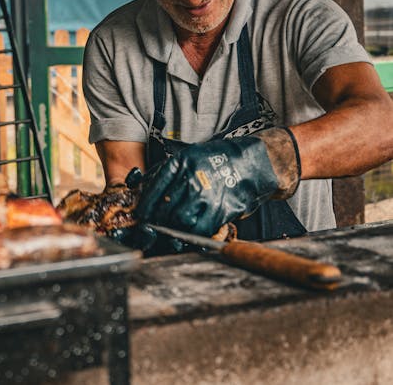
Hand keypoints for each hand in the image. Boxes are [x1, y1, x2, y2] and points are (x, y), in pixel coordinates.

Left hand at [135, 128, 299, 235]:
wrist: (251, 163)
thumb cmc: (216, 161)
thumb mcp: (187, 157)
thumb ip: (165, 173)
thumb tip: (142, 190)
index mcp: (180, 163)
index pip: (154, 189)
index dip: (145, 207)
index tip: (142, 216)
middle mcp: (192, 178)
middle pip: (165, 207)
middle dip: (157, 221)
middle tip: (154, 227)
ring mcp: (207, 194)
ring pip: (179, 220)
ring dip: (173, 229)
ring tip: (171, 231)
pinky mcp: (221, 209)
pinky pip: (200, 228)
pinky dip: (192, 235)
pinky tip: (189, 235)